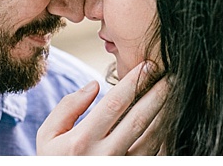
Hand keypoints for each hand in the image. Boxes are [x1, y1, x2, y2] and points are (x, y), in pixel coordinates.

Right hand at [36, 62, 167, 155]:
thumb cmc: (54, 162)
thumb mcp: (48, 136)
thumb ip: (68, 107)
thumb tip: (94, 85)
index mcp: (83, 140)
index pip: (114, 103)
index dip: (133, 82)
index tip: (147, 66)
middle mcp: (106, 155)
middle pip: (139, 120)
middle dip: (157, 95)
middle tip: (171, 76)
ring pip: (152, 140)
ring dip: (165, 116)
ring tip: (174, 97)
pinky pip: (153, 155)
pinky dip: (164, 139)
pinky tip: (168, 124)